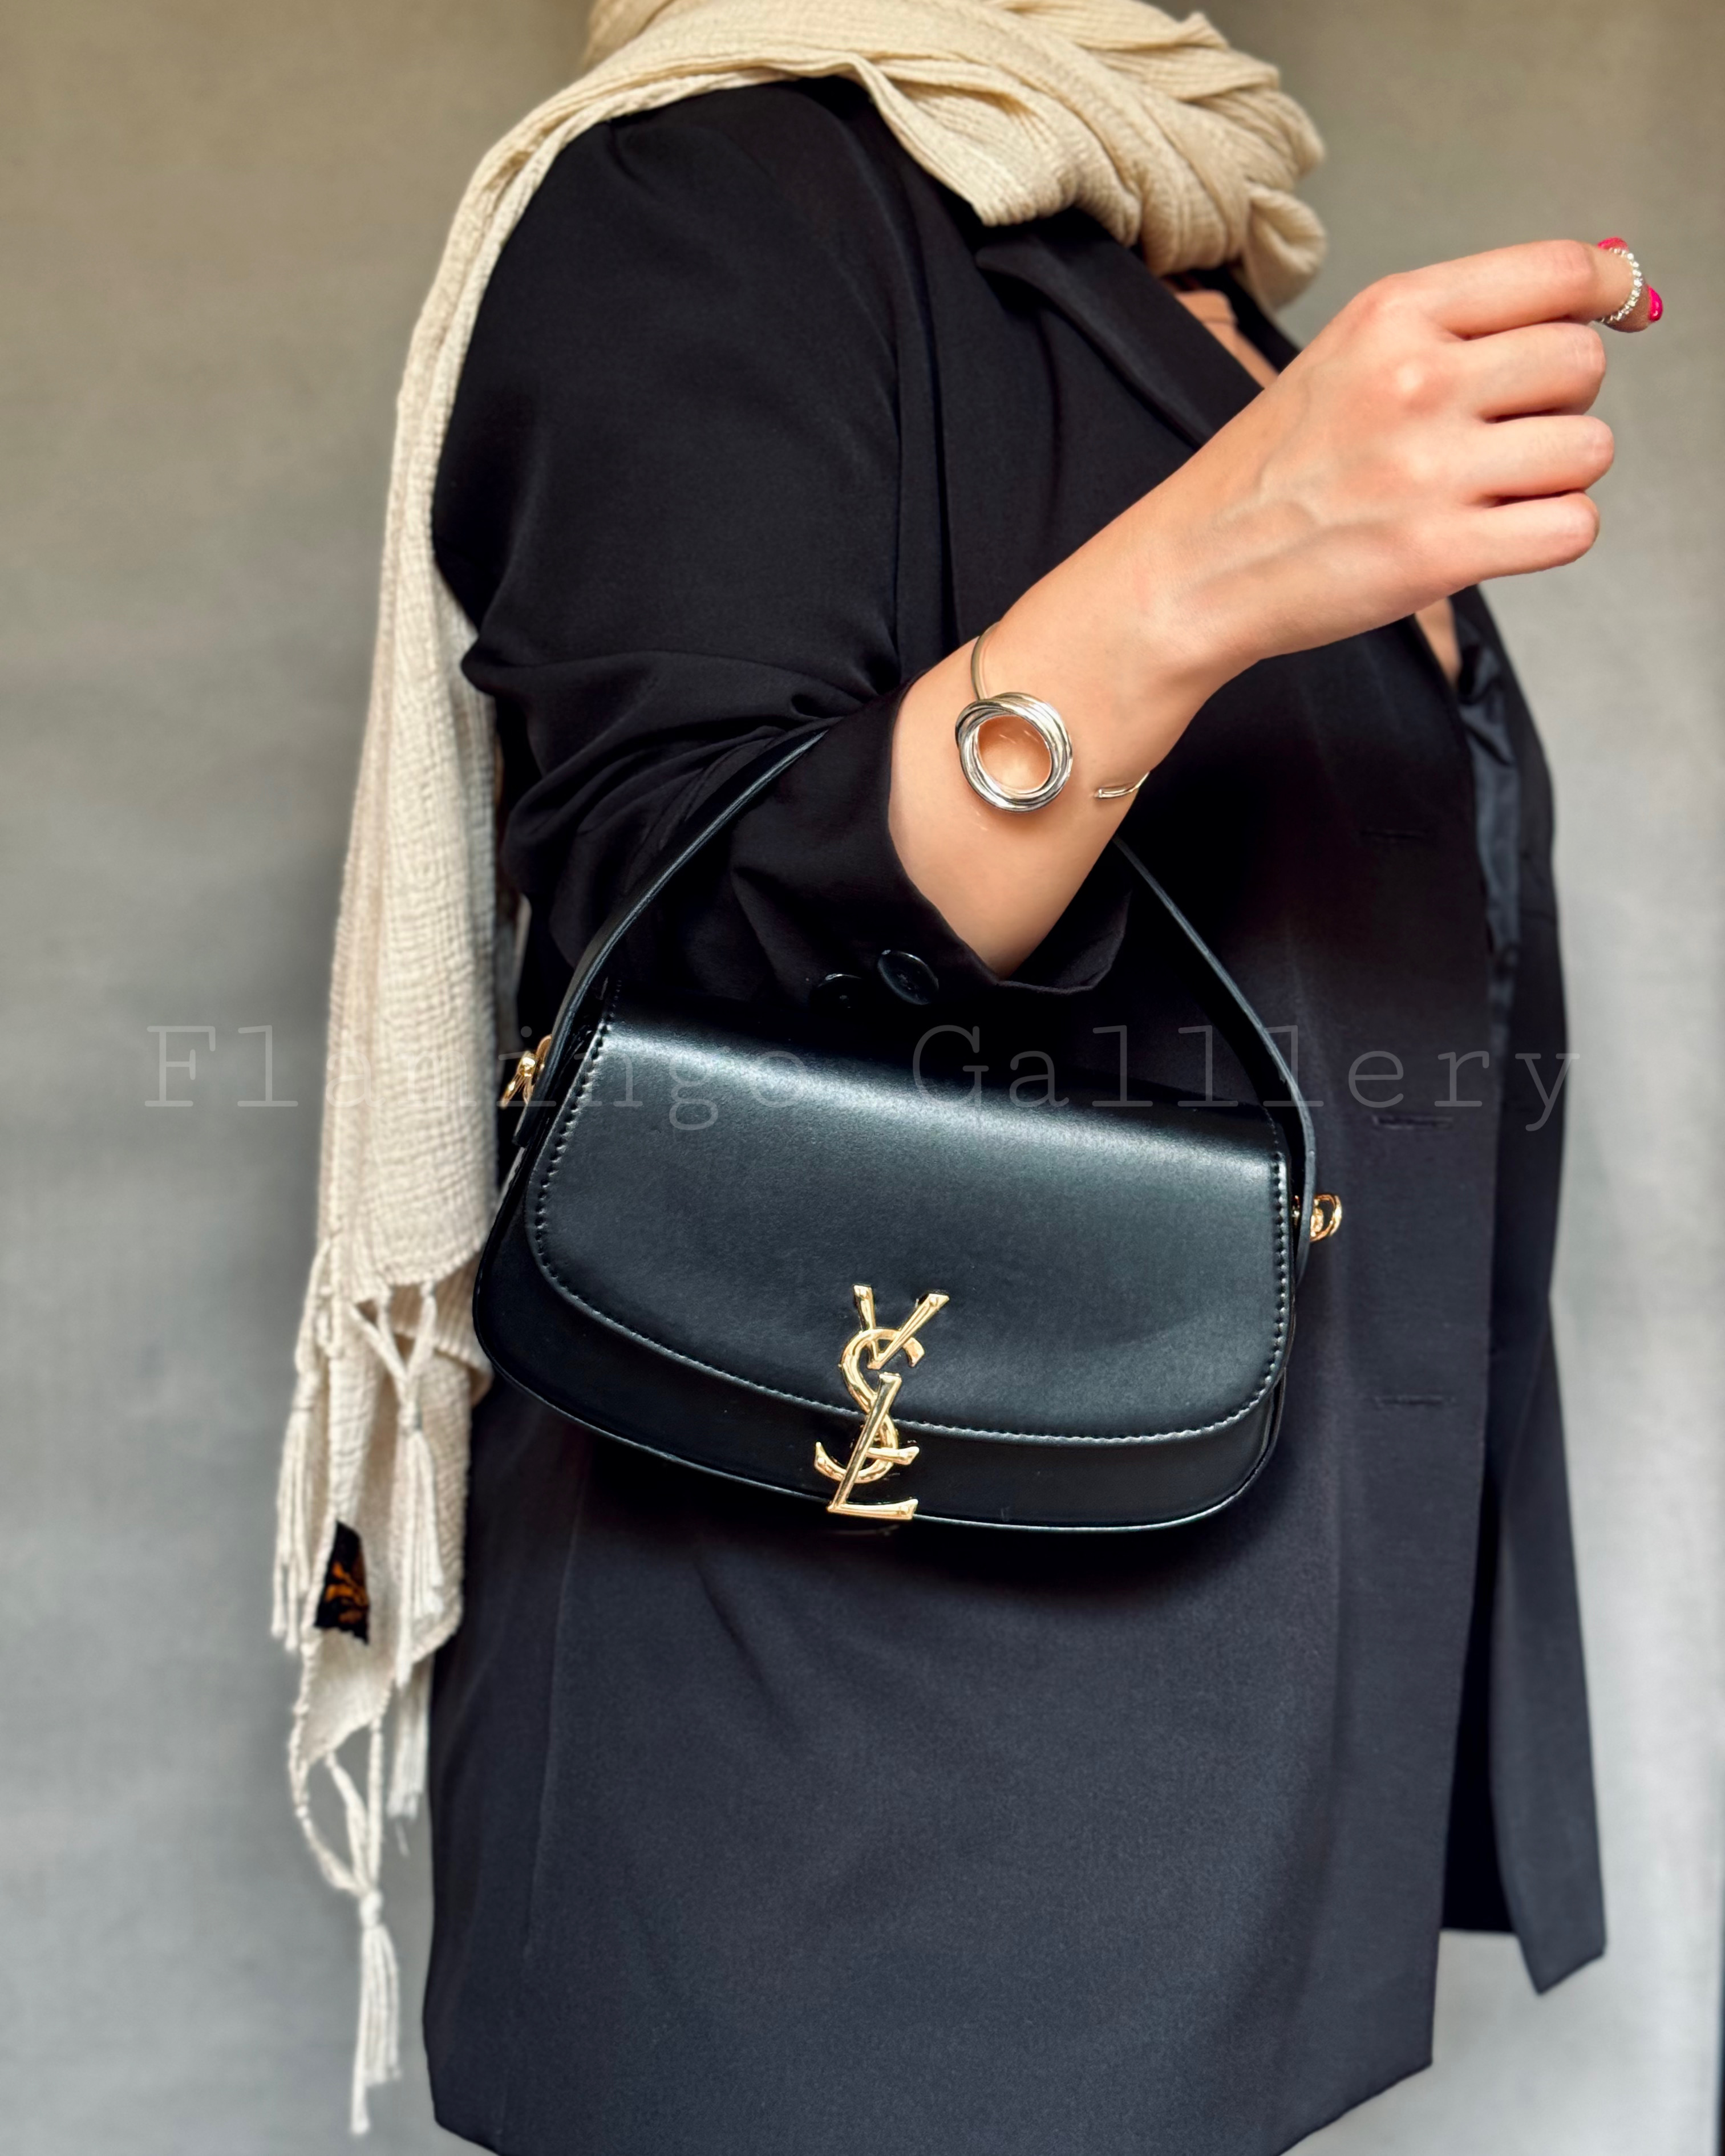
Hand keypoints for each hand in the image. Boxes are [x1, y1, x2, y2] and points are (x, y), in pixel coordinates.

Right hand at [1122, 239, 1636, 692]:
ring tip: (1488, 490)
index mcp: (1393, 315)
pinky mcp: (1438, 554)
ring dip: (1557, 475)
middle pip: (1582, 361)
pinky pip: (1572, 527)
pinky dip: (1549, 535)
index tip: (1601, 316)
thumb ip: (1461, 322)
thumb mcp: (1349, 356)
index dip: (1603, 294)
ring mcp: (1427, 470)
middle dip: (1561, 401)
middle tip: (1500, 432)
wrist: (1196, 566)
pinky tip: (1493, 534)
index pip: (1559, 271)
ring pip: (1589, 449)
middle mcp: (1416, 380)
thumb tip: (1609, 283)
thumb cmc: (1275, 469)